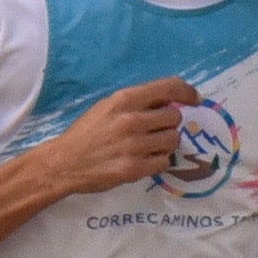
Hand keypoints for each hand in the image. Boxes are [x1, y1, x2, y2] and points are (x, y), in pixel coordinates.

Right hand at [41, 77, 197, 196]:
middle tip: (155, 131)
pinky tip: (144, 160)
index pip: (168, 88)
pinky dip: (158, 161)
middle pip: (175, 118)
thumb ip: (136, 103)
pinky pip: (164, 162)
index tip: (193, 99)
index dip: (186, 92)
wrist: (64, 163)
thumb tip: (169, 103)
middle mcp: (131, 120)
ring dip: (165, 144)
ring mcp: (134, 146)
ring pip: (173, 141)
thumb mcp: (107, 107)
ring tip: (148, 147)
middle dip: (169, 124)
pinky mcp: (134, 169)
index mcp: (124, 100)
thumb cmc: (87, 133)